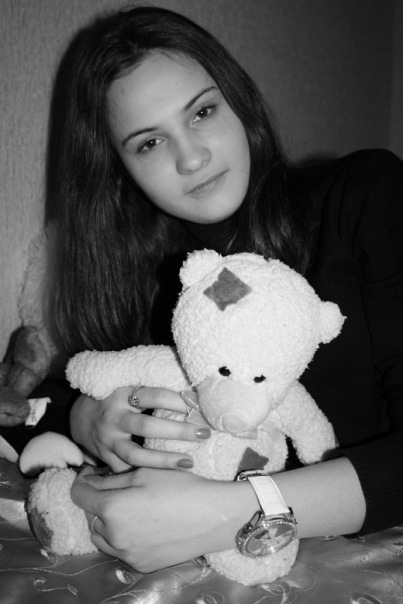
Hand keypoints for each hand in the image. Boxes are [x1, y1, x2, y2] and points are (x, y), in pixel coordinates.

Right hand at [70, 386, 210, 471]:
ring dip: (164, 459)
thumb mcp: (128, 385)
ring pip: (136, 454)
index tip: (198, 406)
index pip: (154, 396)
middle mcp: (114, 417)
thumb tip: (191, 390)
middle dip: (178, 431)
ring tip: (189, 461)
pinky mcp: (106, 458)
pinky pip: (126, 470)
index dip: (177, 401)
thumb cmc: (115, 397)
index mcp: (123, 393)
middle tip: (203, 433)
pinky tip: (166, 478)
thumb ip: (153, 388)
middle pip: (148, 427)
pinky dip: (145, 474)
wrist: (78, 415)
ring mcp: (108, 440)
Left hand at [72, 466, 255, 572]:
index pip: (79, 495)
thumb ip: (111, 479)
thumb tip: (91, 482)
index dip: (82, 481)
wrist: (212, 516)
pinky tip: (143, 524)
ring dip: (108, 522)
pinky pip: (120, 549)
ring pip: (102, 536)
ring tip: (129, 508)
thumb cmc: (180, 487)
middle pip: (91, 516)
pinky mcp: (140, 565)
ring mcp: (126, 554)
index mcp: (111, 508)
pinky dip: (123, 537)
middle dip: (98, 501)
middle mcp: (114, 535)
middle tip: (117, 488)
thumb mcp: (143, 472)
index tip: (92, 473)